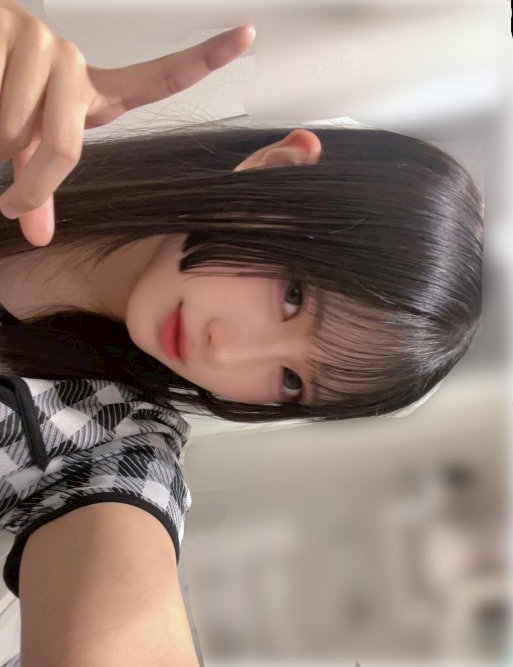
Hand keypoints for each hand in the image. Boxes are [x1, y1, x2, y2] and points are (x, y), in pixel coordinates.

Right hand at [0, 0, 254, 245]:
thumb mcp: (30, 149)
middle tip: (10, 200)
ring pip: (16, 129)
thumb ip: (41, 187)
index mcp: (95, 92)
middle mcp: (76, 62)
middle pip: (64, 145)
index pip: (161, 77)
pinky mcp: (7, 27)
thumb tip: (38, 237)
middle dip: (30, 184)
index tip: (249, 33)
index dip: (205, 58)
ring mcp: (43, 41)